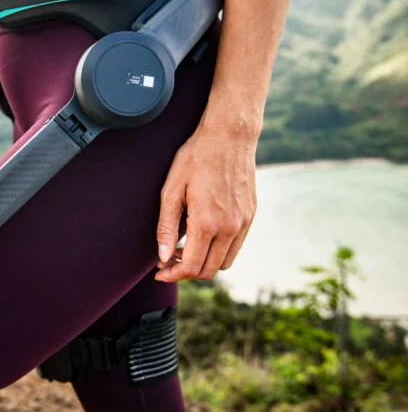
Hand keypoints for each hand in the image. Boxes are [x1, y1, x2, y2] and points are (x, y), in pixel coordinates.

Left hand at [154, 126, 256, 281]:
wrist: (229, 137)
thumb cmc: (195, 159)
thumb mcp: (171, 190)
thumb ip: (167, 227)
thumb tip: (163, 258)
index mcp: (207, 223)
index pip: (192, 267)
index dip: (173, 275)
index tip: (159, 271)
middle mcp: (230, 228)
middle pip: (208, 270)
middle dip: (185, 273)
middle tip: (167, 262)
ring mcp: (244, 223)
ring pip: (224, 262)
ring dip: (203, 264)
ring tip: (183, 251)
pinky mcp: (251, 216)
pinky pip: (235, 247)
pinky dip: (218, 251)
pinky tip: (202, 237)